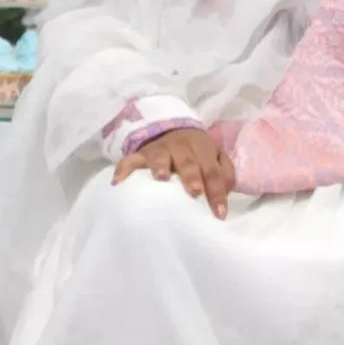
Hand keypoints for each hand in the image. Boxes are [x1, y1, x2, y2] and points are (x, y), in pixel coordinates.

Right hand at [112, 128, 235, 218]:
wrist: (173, 130)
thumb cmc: (198, 154)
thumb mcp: (216, 157)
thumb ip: (225, 174)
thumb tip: (225, 193)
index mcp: (202, 148)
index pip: (212, 171)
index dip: (217, 192)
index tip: (219, 214)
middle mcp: (181, 146)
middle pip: (188, 162)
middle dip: (191, 176)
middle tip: (195, 191)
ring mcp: (159, 149)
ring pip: (160, 156)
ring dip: (161, 167)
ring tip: (161, 179)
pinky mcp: (141, 154)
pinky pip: (130, 160)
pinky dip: (124, 169)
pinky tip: (118, 182)